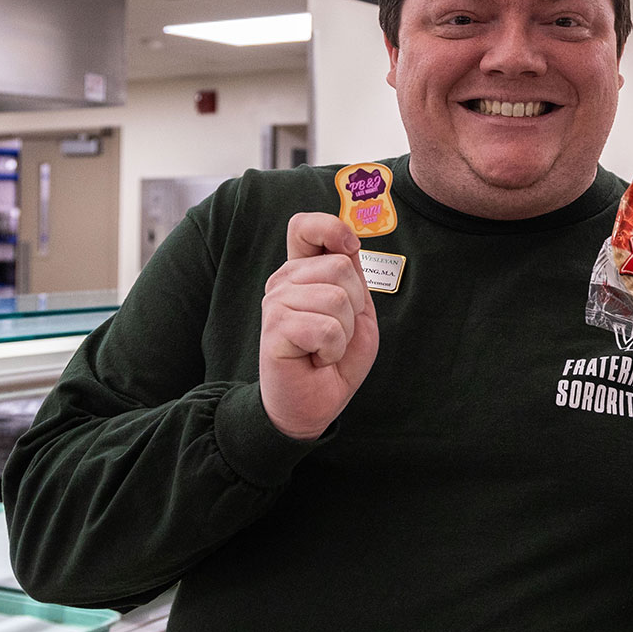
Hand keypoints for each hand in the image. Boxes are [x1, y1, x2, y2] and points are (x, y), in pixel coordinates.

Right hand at [259, 212, 379, 439]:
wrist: (313, 404)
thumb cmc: (334, 359)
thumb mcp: (356, 312)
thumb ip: (352, 276)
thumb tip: (348, 244)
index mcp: (303, 272)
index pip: (304, 227)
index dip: (331, 228)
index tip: (349, 248)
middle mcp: (284, 281)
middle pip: (340, 265)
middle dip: (355, 305)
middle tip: (337, 332)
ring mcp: (275, 302)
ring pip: (337, 298)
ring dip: (344, 332)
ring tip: (326, 347)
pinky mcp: (275, 327)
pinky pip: (326, 328)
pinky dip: (333, 350)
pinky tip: (316, 358)